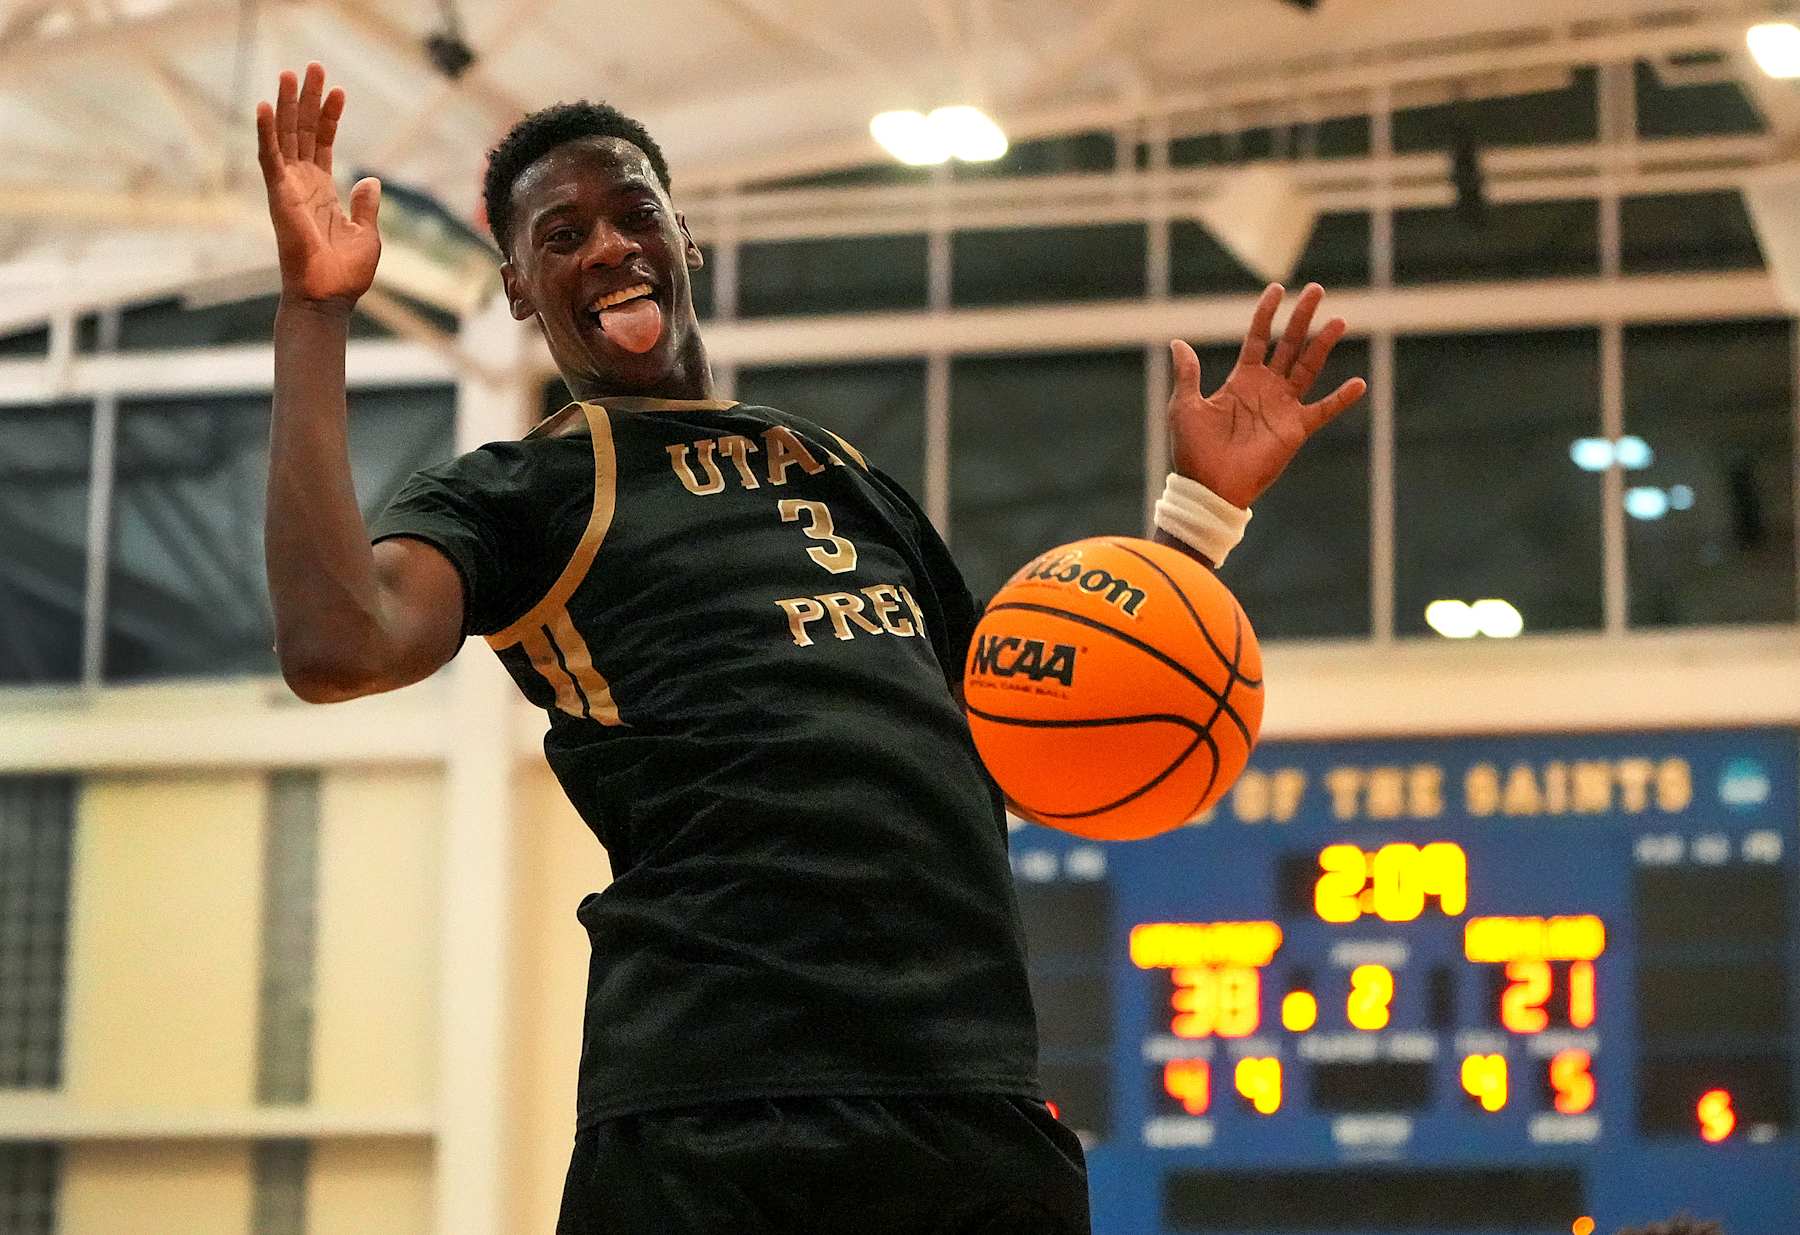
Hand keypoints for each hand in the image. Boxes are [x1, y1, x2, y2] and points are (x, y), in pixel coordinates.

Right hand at [256, 62, 380, 310]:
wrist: (327, 297)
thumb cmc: (345, 274)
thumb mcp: (367, 233)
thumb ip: (366, 205)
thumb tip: (370, 180)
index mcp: (322, 192)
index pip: (323, 144)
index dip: (330, 117)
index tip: (338, 91)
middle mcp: (301, 185)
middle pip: (303, 132)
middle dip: (308, 99)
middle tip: (313, 67)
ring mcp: (288, 188)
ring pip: (285, 136)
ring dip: (287, 105)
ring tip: (292, 73)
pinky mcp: (278, 196)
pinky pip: (269, 158)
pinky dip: (266, 131)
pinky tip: (266, 105)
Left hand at [1167, 282, 1367, 507]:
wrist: (1208, 486)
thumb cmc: (1193, 450)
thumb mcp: (1184, 406)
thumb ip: (1187, 374)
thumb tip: (1177, 343)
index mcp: (1241, 380)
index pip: (1258, 338)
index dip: (1267, 314)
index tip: (1277, 289)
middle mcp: (1266, 389)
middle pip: (1289, 345)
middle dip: (1302, 317)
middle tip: (1316, 290)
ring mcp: (1283, 407)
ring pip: (1308, 367)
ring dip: (1323, 344)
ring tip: (1338, 320)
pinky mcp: (1295, 429)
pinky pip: (1323, 410)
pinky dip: (1341, 398)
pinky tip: (1359, 383)